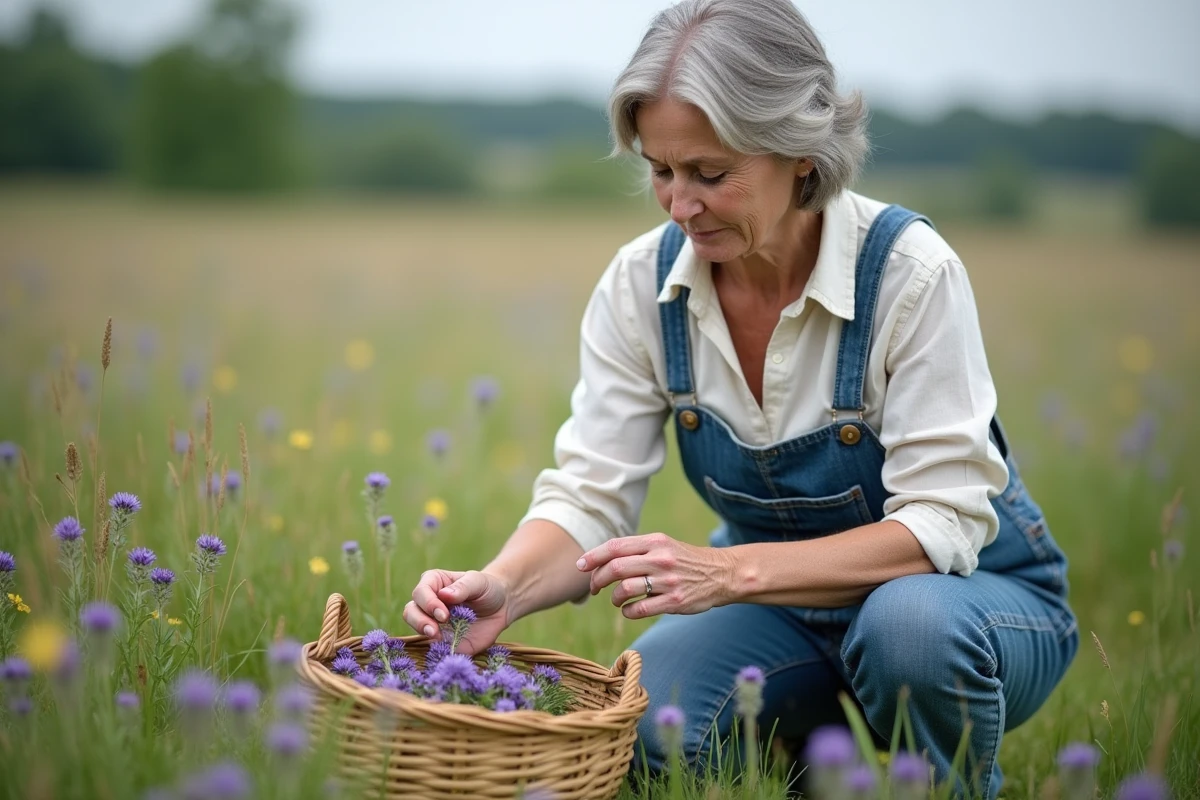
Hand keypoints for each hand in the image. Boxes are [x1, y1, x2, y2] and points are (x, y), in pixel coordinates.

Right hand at [403, 569, 511, 655]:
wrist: (501, 607)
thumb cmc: (487, 588)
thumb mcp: (478, 582)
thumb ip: (462, 587)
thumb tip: (444, 594)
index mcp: (433, 583)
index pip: (420, 592)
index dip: (428, 604)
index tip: (444, 614)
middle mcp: (428, 603)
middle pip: (410, 611)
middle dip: (419, 621)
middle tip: (434, 630)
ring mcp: (433, 622)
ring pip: (415, 627)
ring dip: (422, 632)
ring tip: (437, 637)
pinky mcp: (441, 639)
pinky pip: (431, 645)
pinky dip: (435, 648)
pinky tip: (446, 648)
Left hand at [576, 533, 734, 619]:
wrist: (721, 574)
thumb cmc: (684, 560)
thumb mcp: (663, 545)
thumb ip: (635, 550)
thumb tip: (599, 560)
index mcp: (655, 542)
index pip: (615, 546)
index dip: (593, 556)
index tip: (580, 566)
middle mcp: (661, 559)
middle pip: (616, 568)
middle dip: (598, 580)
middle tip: (594, 588)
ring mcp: (668, 581)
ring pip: (625, 589)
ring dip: (614, 597)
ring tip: (616, 599)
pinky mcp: (675, 601)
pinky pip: (640, 609)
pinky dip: (628, 612)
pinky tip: (629, 610)